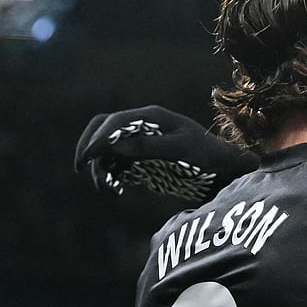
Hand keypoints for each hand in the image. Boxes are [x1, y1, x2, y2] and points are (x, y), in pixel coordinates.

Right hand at [74, 105, 258, 201]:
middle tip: (81, 170)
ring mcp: (141, 141)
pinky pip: (117, 162)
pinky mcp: (142, 157)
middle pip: (104, 130)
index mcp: (152, 117)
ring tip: (109, 189)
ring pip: (108, 149)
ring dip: (101, 167)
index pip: (115, 121)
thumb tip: (115, 144)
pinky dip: (111, 174)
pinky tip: (117, 190)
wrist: (225, 167)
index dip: (98, 137)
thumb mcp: (181, 149)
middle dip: (90, 149)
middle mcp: (143, 125)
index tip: (88, 157)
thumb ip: (149, 146)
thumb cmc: (208, 154)